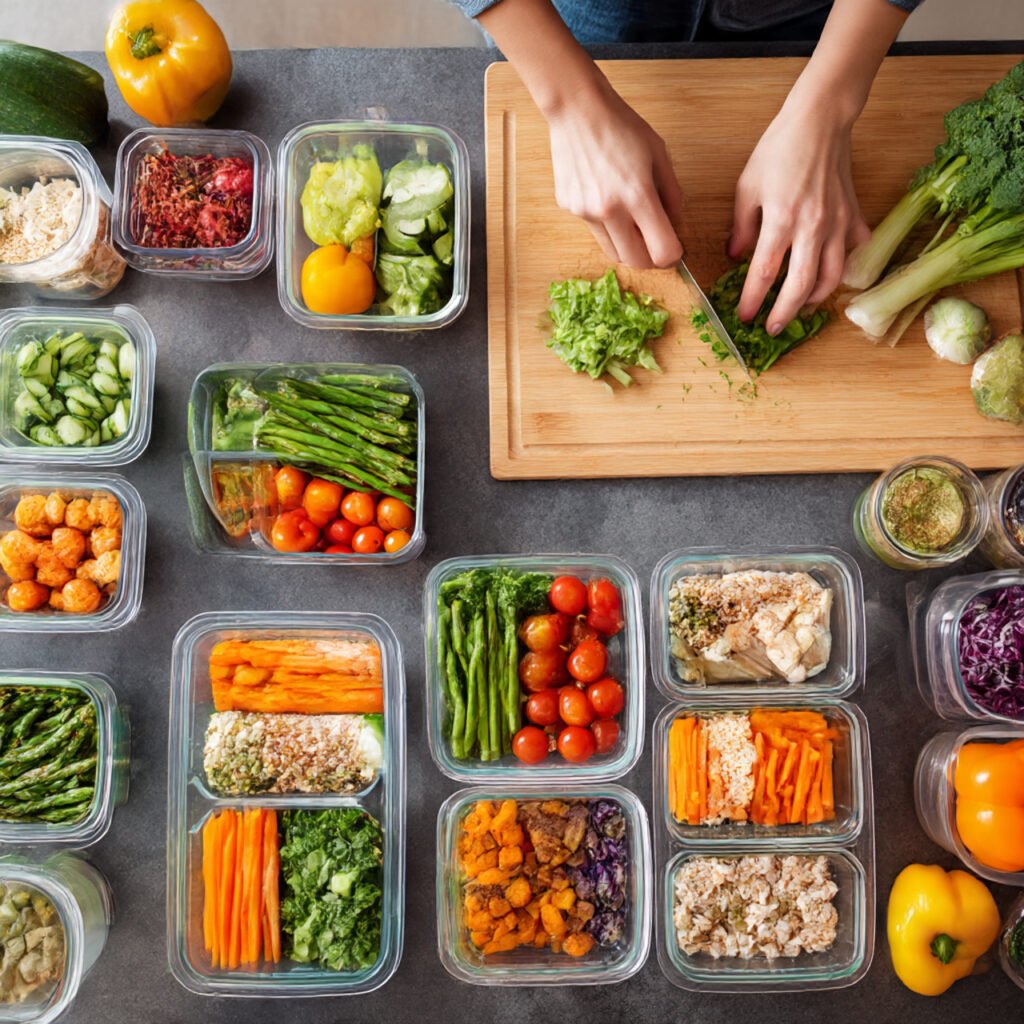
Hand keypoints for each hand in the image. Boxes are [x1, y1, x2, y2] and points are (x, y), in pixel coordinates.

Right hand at [547, 80, 682, 267]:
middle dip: (650, 260)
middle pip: (635, 262)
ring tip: (633, 224)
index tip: (675, 249)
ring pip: (613, 252)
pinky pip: (594, 231)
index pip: (662, 251)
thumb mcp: (659, 154)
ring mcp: (586, 212)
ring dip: (628, 247)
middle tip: (655, 245)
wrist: (577, 110)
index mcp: (638, 195)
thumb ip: (672, 194)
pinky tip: (606, 199)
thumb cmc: (621, 126)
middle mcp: (609, 210)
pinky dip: (607, 226)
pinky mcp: (570, 209)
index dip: (673, 255)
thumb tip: (676, 223)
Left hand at [728, 96, 870, 331]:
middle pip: (800, 285)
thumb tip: (736, 256)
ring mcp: (837, 224)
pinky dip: (844, 270)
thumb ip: (742, 226)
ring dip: (815, 300)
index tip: (744, 316)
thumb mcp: (747, 186)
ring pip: (831, 276)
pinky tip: (830, 277)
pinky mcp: (854, 216)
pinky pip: (853, 253)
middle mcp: (812, 227)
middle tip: (772, 328)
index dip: (753, 300)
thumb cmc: (779, 149)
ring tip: (800, 309)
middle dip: (784, 312)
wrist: (819, 121)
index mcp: (781, 220)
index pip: (764, 273)